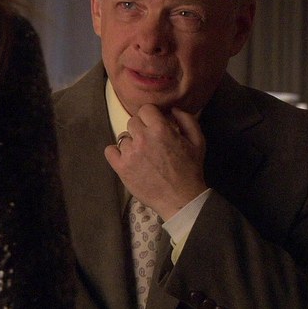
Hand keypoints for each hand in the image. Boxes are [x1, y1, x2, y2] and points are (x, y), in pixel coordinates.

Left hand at [105, 104, 207, 219]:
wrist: (181, 199)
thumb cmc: (191, 170)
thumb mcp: (198, 141)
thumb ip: (186, 119)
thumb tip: (172, 109)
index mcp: (160, 129)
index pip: (145, 109)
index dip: (151, 116)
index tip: (154, 124)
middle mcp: (142, 138)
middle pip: (133, 121)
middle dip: (141, 128)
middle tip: (149, 141)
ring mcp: (130, 153)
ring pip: (123, 137)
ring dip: (131, 143)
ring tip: (141, 154)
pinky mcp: (121, 168)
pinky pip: (109, 151)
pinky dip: (116, 153)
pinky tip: (126, 158)